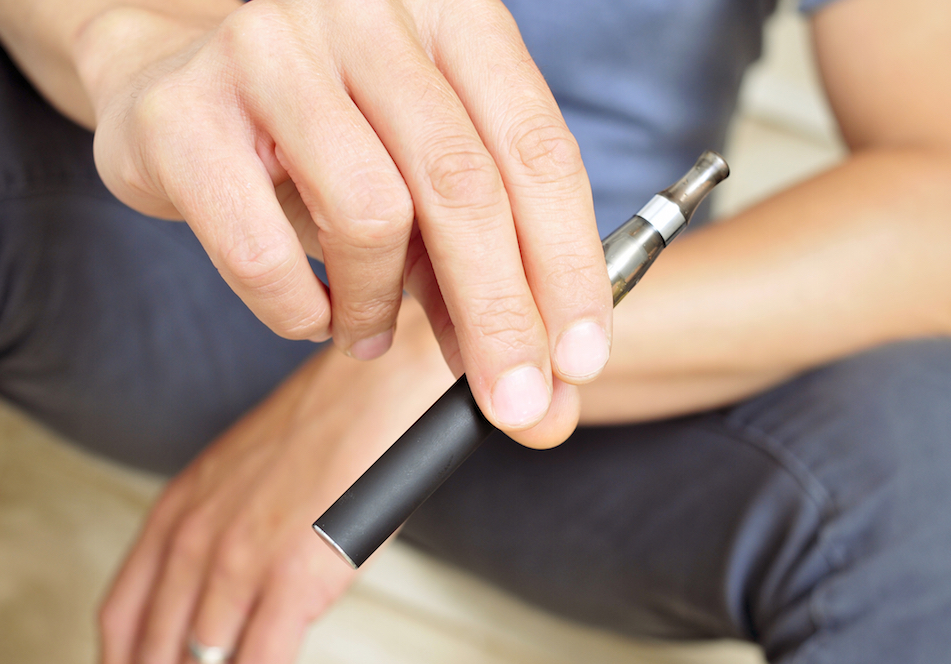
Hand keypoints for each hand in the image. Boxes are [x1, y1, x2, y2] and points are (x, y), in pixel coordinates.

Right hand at [74, 0, 611, 445]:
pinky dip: (301, 315)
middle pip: (464, 188)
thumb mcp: (420, 185)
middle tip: (514, 403)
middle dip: (501, 317)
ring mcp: (269, 52)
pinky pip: (265, 254)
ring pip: (371, 216)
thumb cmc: (322, 141)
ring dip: (381, 307)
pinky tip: (313, 314)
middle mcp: (367, 14)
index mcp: (451, 17)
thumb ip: (487, 273)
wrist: (168, 88)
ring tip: (368, 328)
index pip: (538, 151)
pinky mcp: (184, 115)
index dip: (569, 265)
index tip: (580, 360)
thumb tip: (546, 399)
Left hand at [98, 301, 455, 663]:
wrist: (370, 389)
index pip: (122, 618)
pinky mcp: (291, 578)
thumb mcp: (237, 473)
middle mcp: (195, 540)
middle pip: (157, 650)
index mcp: (176, 513)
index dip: (129, 660)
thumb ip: (214, 530)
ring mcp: (239, 562)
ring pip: (205, 662)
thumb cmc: (321, 425)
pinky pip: (260, 662)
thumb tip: (215, 592)